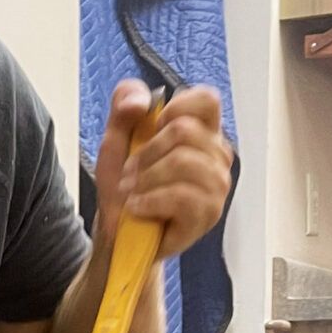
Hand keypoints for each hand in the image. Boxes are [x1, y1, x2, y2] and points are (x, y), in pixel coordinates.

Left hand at [95, 79, 231, 260]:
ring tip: (134, 192)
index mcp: (201, 132)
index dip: (175, 108)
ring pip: (182, 161)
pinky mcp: (209, 213)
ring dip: (145, 179)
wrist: (117, 232)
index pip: (207, 100)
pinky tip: (139, 207)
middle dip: (145, 153)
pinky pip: (181, 195)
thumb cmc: (124, 186)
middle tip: (130, 173)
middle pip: (184, 130)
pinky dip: (150, 201)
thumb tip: (141, 101)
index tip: (152, 129)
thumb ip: (123, 109)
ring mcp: (217, 185)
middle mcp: (216, 155)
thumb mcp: (115, 141)